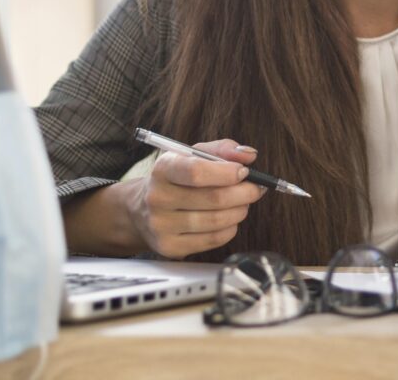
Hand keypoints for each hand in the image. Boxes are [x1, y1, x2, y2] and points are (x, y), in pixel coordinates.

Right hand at [125, 139, 264, 258]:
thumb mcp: (192, 155)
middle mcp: (158, 198)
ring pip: (216, 221)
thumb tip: (249, 156)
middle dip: (244, 193)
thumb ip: (222, 150)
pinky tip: (229, 219)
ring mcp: (162, 226)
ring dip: (240, 210)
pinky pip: (213, 239)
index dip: (227, 172)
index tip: (244, 172)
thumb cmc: (176, 178)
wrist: (141, 210)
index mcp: (163, 168)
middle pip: (213, 199)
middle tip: (255, 188)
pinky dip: (230, 228)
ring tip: (243, 203)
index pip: (197, 172)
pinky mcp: (170, 247)